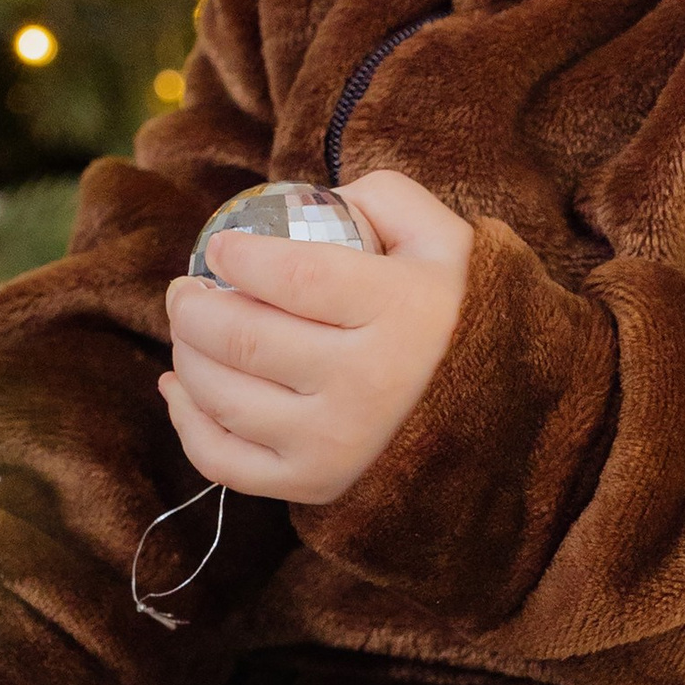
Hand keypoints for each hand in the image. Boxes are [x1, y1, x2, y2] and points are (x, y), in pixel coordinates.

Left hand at [160, 169, 472, 506]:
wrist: (505, 421)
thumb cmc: (462, 317)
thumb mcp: (447, 241)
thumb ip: (384, 198)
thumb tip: (308, 200)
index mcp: (403, 312)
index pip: (295, 275)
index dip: (240, 256)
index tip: (218, 247)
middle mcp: (367, 383)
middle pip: (245, 340)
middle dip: (194, 307)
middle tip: (186, 289)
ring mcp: (337, 443)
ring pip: (224, 397)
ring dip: (186, 355)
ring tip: (188, 329)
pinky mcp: (314, 485)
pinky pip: (224, 459)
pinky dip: (187, 421)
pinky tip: (180, 387)